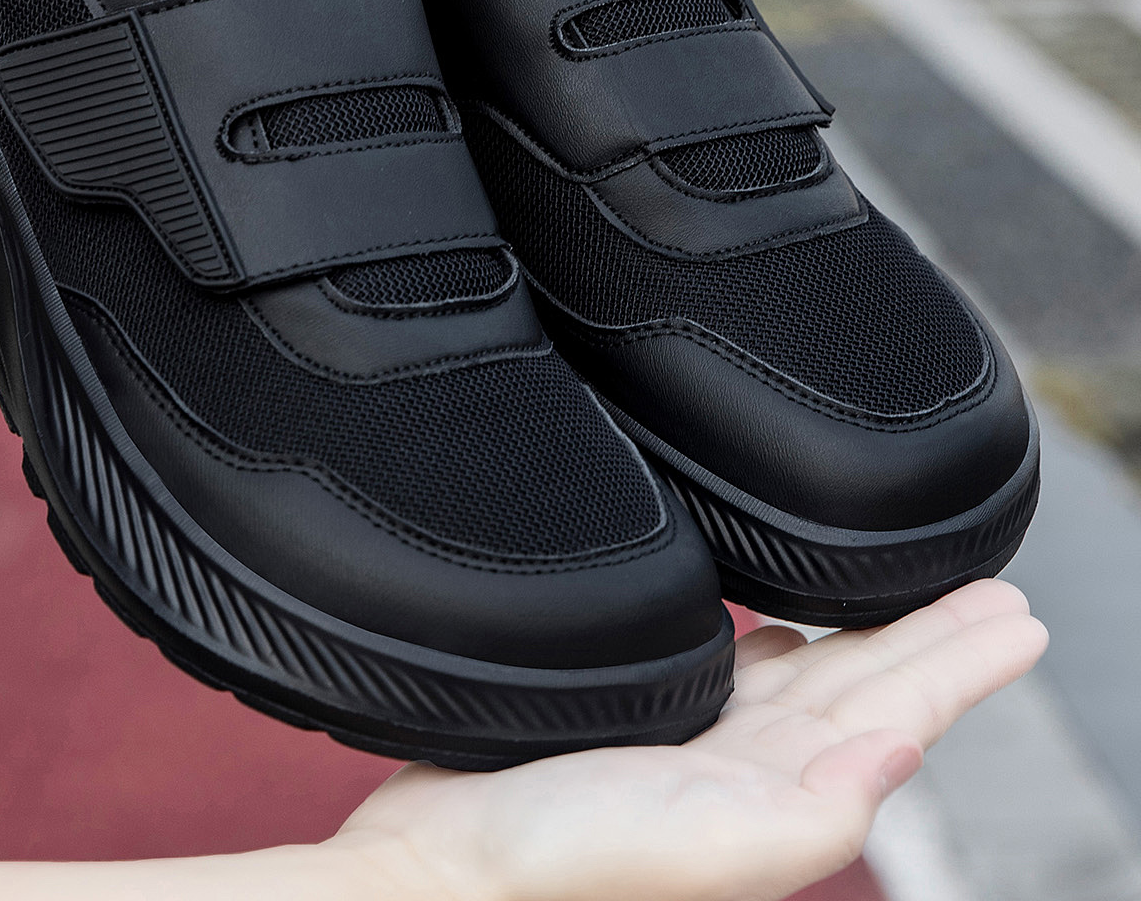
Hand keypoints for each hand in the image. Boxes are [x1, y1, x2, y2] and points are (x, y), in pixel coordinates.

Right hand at [336, 579, 1047, 900]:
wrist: (444, 864)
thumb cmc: (554, 867)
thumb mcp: (696, 848)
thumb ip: (806, 818)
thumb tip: (900, 756)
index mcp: (777, 795)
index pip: (894, 713)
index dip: (957, 664)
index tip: (1012, 614)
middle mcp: (750, 764)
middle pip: (866, 681)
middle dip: (932, 634)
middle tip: (994, 588)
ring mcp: (697, 738)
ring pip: (808, 667)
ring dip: (864, 631)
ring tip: (908, 594)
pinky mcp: (644, 714)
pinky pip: (731, 664)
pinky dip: (771, 639)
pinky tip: (778, 624)